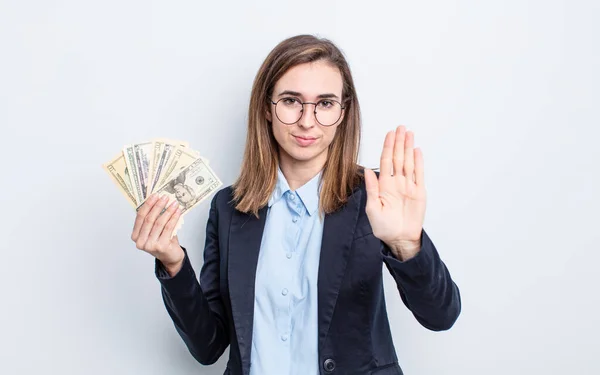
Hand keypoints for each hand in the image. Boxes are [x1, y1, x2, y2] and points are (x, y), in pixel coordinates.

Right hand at [131, 193, 184, 272]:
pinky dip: (173, 218)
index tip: (155, 195)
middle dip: (158, 206)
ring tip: (174, 203)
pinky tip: (177, 212)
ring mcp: (150, 245)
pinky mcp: (161, 246)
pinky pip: (168, 228)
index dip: (148, 205)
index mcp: (135, 236)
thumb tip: (159, 200)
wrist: (171, 257)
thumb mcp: (154, 230)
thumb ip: (153, 218)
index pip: (140, 217)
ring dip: (167, 211)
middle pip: (149, 219)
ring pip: (159, 223)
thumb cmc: (162, 241)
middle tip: (165, 197)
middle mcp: (140, 242)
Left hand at [364, 125, 426, 260]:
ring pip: (408, 162)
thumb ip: (371, 189)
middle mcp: (396, 183)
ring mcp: (408, 186)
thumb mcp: (373, 208)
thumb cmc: (384, 227)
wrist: (399, 239)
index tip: (389, 134)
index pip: (386, 161)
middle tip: (401, 127)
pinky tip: (417, 151)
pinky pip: (419, 174)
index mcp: (384, 185)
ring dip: (408, 148)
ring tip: (409, 134)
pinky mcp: (419, 192)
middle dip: (399, 142)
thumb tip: (367, 171)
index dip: (387, 147)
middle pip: (398, 158)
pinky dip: (418, 162)